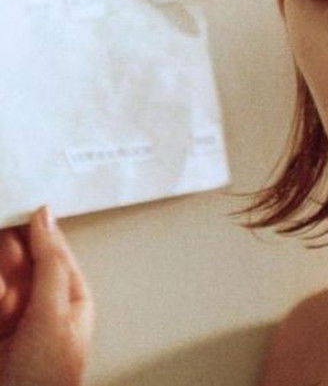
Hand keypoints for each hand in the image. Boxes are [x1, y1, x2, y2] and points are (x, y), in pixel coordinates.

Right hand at [0, 206, 93, 385]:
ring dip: (1, 283)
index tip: (14, 209)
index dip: (32, 229)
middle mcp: (41, 302)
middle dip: (8, 261)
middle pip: (19, 259)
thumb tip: (45, 217)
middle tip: (9, 291)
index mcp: (69, 295)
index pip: (51, 247)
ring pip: (2, 275)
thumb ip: (49, 263)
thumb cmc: (44, 381)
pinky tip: (0, 308)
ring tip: (4, 308)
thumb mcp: (53, 315)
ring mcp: (13, 314)